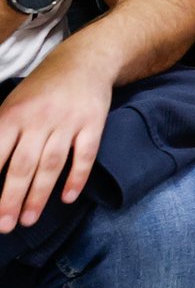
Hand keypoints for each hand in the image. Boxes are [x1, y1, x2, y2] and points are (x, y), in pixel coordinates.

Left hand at [0, 64, 110, 232]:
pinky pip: (85, 155)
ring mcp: (68, 121)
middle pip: (23, 165)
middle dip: (11, 198)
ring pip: (52, 164)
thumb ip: (1, 134)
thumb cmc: (40, 90)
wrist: (84, 61)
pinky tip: (67, 198)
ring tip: (28, 220)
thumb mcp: (12, 105)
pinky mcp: (93, 123)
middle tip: (5, 225)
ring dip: (39, 195)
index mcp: (13, 114)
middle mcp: (39, 118)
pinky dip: (77, 178)